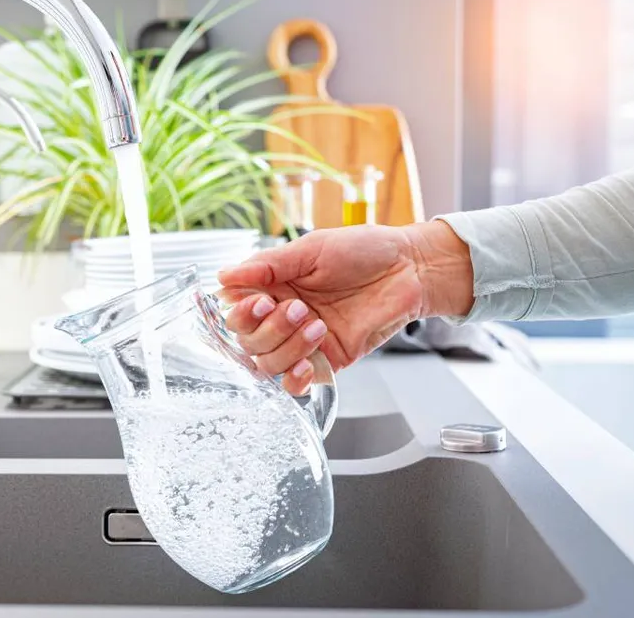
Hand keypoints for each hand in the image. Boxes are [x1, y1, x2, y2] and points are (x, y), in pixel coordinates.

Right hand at [218, 222, 473, 387]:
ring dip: (287, 348)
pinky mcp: (328, 360)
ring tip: (317, 325)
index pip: (235, 310)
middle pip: (248, 342)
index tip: (261, 301)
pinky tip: (308, 364)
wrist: (410, 268)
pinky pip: (296, 384)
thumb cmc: (364, 250)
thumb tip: (223, 276)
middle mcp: (283, 316)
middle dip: (270, 329)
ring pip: (268, 363)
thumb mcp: (311, 249)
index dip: (241, 313)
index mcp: (273, 286)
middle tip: (299, 309)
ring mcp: (303, 341)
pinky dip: (295, 380)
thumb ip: (268, 265)